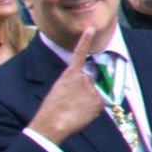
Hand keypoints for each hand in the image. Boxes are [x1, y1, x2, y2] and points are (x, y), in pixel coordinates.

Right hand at [28, 22, 108, 142]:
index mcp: (69, 74)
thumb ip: (73, 85)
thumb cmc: (51, 110)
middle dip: (84, 91)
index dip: (85, 40)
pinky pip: (100, 103)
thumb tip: (86, 90)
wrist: (51, 123)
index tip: (91, 28)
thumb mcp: (59, 90)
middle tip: (71, 103)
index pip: (79, 53)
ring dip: (88, 101)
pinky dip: (93, 109)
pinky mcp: (98, 101)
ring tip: (74, 110)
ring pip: (95, 93)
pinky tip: (82, 114)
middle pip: (90, 82)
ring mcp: (92, 89)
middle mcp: (83, 78)